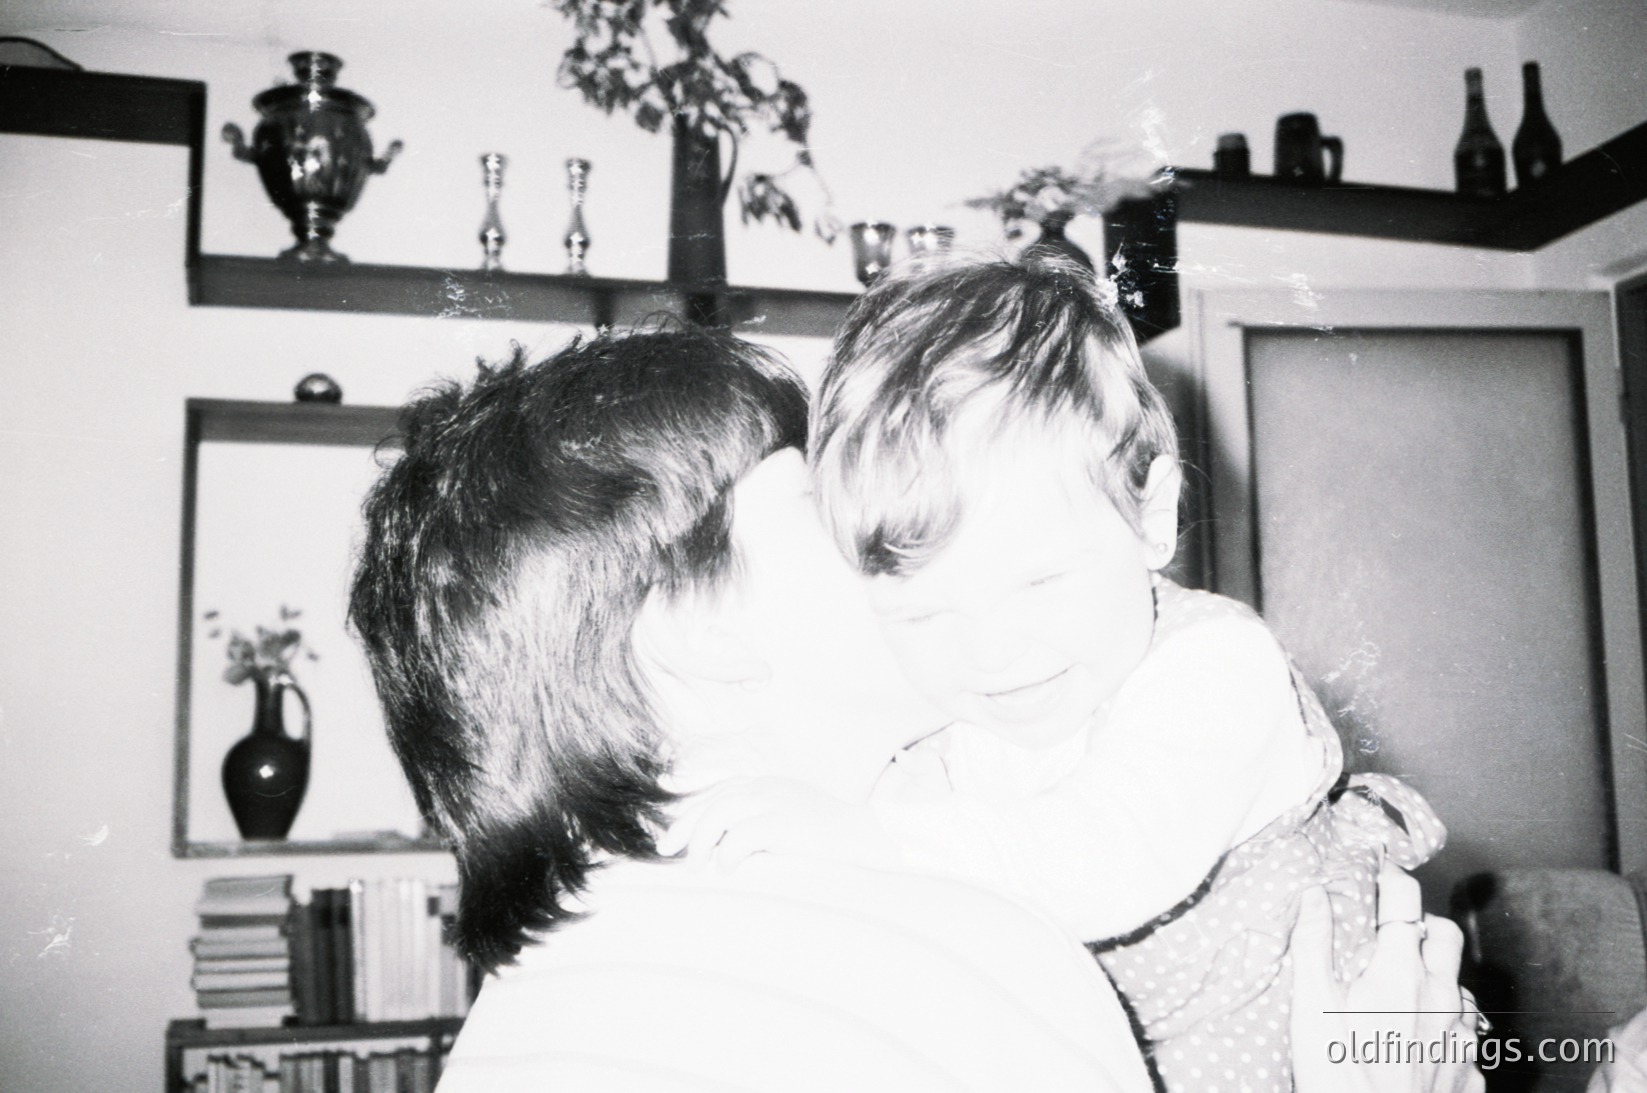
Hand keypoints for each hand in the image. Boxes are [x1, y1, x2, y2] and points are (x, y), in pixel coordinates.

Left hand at [658, 776, 897, 871]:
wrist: (875, 842)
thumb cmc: (833, 846)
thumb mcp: (792, 827)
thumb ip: (761, 830)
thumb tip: (719, 854)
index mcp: (769, 787)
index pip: (718, 794)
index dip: (691, 817)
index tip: (672, 842)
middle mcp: (770, 787)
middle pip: (713, 801)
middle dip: (687, 828)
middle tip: (669, 854)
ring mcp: (780, 801)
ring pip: (721, 812)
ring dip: (703, 841)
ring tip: (697, 866)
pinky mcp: (788, 821)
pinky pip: (744, 835)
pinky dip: (729, 854)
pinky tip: (727, 871)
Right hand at [1291, 864, 1484, 1092]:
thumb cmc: (1337, 1072)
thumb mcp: (1310, 1004)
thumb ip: (1313, 943)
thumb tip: (1313, 893)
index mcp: (1400, 972)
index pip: (1405, 900)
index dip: (1392, 878)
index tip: (1378, 872)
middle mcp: (1440, 996)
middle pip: (1446, 934)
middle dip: (1423, 920)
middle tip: (1392, 930)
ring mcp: (1460, 1035)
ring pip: (1459, 983)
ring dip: (1436, 974)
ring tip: (1403, 988)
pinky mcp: (1468, 1070)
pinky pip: (1465, 1033)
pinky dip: (1445, 1024)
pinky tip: (1419, 1037)